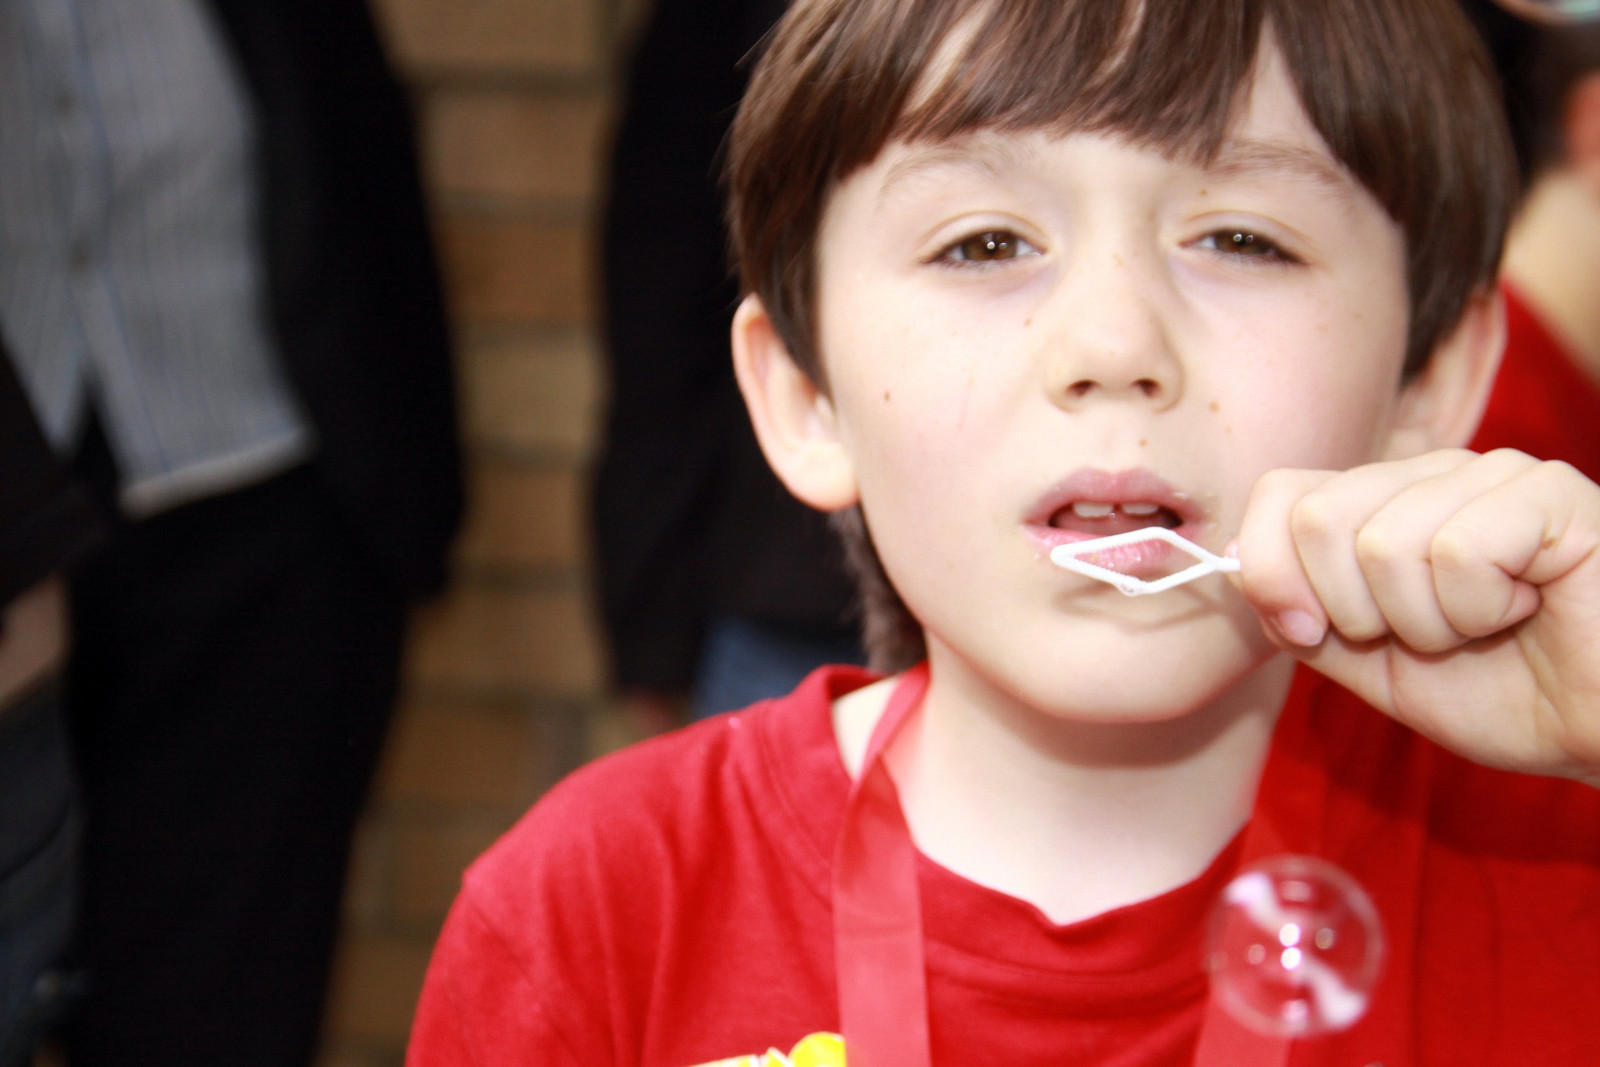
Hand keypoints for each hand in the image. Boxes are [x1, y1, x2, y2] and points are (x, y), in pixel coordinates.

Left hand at [1233, 449, 1599, 785]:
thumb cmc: (1502, 692)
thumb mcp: (1369, 663)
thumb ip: (1299, 615)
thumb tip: (1232, 568)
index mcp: (1382, 503)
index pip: (1280, 494)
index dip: (1271, 572)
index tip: (1309, 632)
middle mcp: (1431, 474)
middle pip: (1318, 519)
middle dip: (1353, 612)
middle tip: (1424, 638)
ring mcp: (1493, 475)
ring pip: (1381, 541)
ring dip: (1425, 622)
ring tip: (1484, 627)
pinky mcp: (1550, 495)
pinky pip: (1455, 551)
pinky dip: (1479, 610)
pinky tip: (1527, 610)